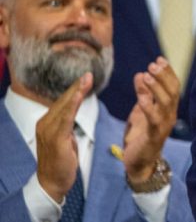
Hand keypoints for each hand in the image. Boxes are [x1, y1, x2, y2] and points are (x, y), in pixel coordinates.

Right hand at [35, 74, 92, 202]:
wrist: (51, 182)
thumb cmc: (61, 162)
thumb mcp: (65, 139)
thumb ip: (67, 125)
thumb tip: (74, 113)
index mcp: (47, 123)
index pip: (62, 103)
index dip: (74, 90)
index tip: (85, 78)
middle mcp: (45, 124)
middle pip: (63, 101)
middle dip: (77, 87)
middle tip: (89, 74)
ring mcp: (49, 131)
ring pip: (64, 107)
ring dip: (76, 92)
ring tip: (86, 80)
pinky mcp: (56, 138)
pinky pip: (65, 119)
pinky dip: (72, 106)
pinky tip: (78, 96)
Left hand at [123, 57, 178, 182]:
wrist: (139, 163)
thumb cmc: (141, 136)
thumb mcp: (140, 110)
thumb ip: (142, 93)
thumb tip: (141, 73)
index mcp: (168, 108)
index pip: (173, 86)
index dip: (168, 72)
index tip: (159, 59)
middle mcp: (170, 115)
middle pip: (172, 91)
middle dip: (164, 76)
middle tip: (153, 64)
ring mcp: (164, 125)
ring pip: (165, 102)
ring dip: (156, 87)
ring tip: (147, 74)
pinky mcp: (155, 135)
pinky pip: (154, 119)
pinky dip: (148, 107)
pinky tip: (141, 98)